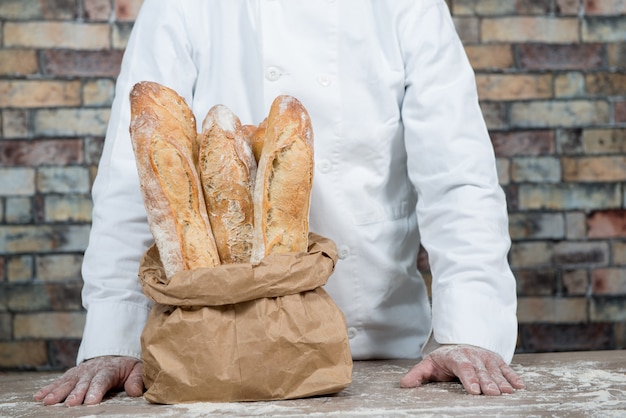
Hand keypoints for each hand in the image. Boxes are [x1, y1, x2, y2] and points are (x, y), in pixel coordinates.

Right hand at [33, 356, 142, 405]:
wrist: (115, 354)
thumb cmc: (126, 366)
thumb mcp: (137, 369)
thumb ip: (137, 379)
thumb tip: (135, 391)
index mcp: (110, 369)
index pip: (103, 379)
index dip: (96, 389)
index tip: (91, 400)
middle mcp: (92, 369)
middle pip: (83, 382)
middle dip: (76, 393)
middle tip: (70, 403)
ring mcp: (80, 371)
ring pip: (68, 381)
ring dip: (58, 391)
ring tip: (48, 401)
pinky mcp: (72, 374)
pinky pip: (59, 380)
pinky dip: (49, 388)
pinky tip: (39, 396)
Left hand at [399, 344, 524, 394]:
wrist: (459, 345)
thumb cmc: (443, 360)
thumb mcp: (428, 365)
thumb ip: (417, 374)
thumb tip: (405, 385)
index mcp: (455, 357)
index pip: (463, 367)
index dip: (469, 378)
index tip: (474, 390)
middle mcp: (472, 355)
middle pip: (481, 370)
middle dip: (487, 382)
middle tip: (493, 394)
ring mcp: (485, 357)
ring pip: (495, 370)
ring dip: (502, 382)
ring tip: (508, 393)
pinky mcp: (496, 360)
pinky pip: (506, 368)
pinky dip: (513, 377)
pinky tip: (519, 387)